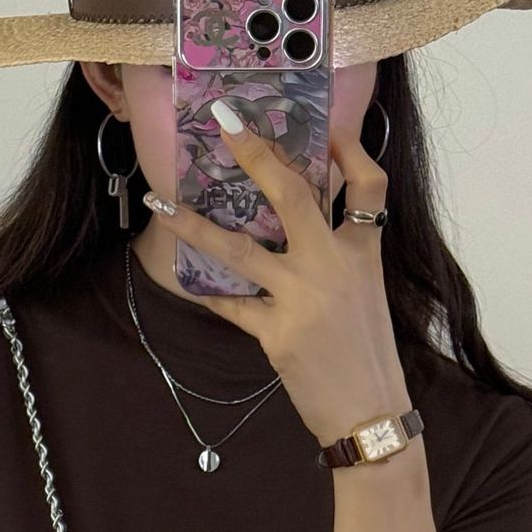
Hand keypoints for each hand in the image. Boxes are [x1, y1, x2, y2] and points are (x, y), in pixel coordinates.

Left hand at [143, 109, 411, 447]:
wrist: (370, 411)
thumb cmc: (368, 353)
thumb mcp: (367, 291)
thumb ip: (340, 253)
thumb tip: (304, 223)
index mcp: (363, 252)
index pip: (368, 185)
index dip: (351, 149)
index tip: (328, 127)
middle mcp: (333, 265)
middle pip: (293, 195)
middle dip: (257, 153)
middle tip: (226, 120)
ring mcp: (302, 298)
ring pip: (239, 249)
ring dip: (194, 225)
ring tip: (161, 203)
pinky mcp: (276, 333)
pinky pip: (231, 305)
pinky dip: (209, 292)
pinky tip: (186, 275)